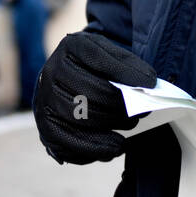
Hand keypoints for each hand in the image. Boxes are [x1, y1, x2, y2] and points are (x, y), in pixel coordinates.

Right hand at [33, 31, 158, 164]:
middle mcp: (52, 72)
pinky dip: (97, 149)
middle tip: (141, 111)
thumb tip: (148, 85)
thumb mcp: (110, 54)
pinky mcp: (46, 127)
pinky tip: (115, 146)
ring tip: (131, 124)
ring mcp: (45, 100)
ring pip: (83, 119)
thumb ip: (127, 65)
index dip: (127, 73)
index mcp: (71, 48)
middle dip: (121, 105)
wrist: (67, 80)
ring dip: (112, 125)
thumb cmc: (95, 68)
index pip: (100, 59)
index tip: (150, 84)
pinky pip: (70, 143)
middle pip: (92, 93)